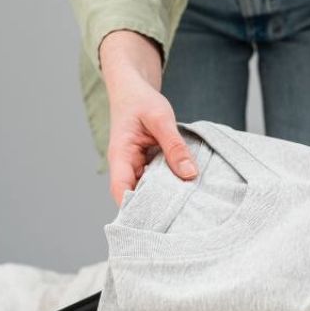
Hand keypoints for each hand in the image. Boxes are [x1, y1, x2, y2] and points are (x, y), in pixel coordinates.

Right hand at [99, 30, 196, 204]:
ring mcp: (137, 166)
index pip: (121, 190)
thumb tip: (189, 174)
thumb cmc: (141, 100)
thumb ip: (174, 145)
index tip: (156, 222)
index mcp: (120, 155)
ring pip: (149, 189)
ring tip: (189, 207)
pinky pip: (158, 179)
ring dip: (166, 196)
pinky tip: (188, 189)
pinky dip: (170, 183)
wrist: (133, 88)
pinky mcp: (148, 164)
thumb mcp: (161, 118)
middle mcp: (126, 165)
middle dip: (156, 208)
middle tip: (183, 217)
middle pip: (136, 196)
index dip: (134, 209)